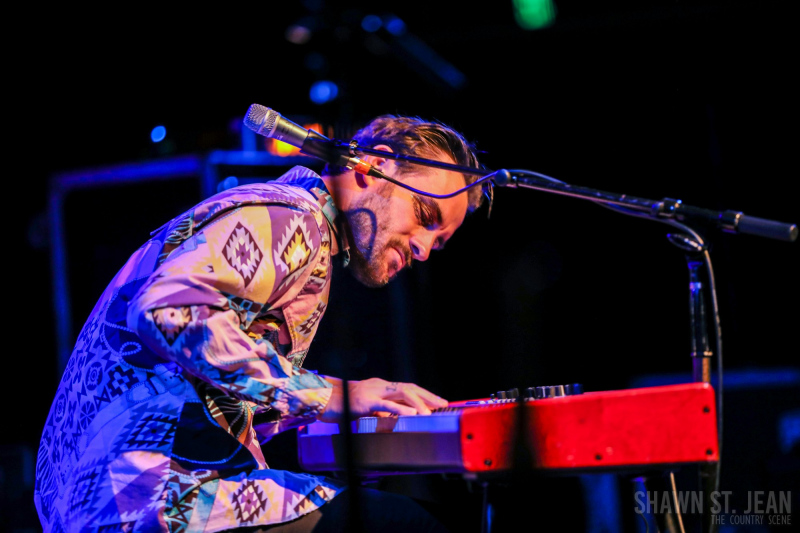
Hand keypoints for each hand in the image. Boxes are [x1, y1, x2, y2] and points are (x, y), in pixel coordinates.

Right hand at [317, 377, 447, 422]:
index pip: (406, 387)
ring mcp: (372, 391)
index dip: (423, 394)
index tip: (437, 402)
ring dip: (418, 402)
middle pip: (408, 387)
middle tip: (443, 404)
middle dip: (427, 396)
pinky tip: (412, 413)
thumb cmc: (340, 406)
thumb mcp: (364, 409)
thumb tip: (393, 420)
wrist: (320, 400)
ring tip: (431, 412)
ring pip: (401, 393)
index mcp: (379, 385)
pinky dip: (401, 409)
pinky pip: (386, 404)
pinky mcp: (364, 401)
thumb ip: (379, 412)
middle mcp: (378, 384)